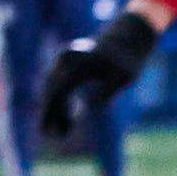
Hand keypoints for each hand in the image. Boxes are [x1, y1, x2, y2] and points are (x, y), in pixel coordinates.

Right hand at [40, 8, 156, 141]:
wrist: (126, 38)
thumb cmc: (126, 61)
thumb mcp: (122, 77)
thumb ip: (106, 92)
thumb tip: (89, 110)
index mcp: (79, 62)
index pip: (59, 91)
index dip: (52, 113)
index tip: (50, 133)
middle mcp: (67, 59)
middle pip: (52, 90)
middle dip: (51, 114)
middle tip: (55, 137)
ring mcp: (64, 61)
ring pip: (53, 90)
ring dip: (55, 111)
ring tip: (62, 133)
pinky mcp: (66, 66)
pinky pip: (58, 86)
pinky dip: (61, 103)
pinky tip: (67, 120)